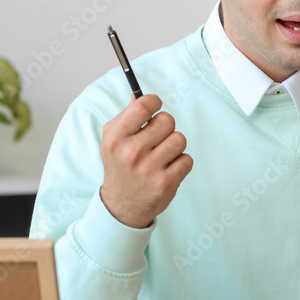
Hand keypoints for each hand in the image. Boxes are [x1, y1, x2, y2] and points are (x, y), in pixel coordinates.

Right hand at [99, 94, 192, 227]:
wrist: (122, 205)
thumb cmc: (119, 165)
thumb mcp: (112, 140)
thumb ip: (126, 116)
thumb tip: (138, 95)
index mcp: (116, 139)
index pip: (142, 106)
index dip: (153, 102)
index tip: (155, 107)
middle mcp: (132, 153)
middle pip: (167, 120)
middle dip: (165, 127)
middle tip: (156, 138)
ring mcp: (150, 169)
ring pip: (180, 139)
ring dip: (174, 145)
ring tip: (162, 155)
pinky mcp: (167, 183)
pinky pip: (187, 159)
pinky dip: (180, 163)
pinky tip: (167, 169)